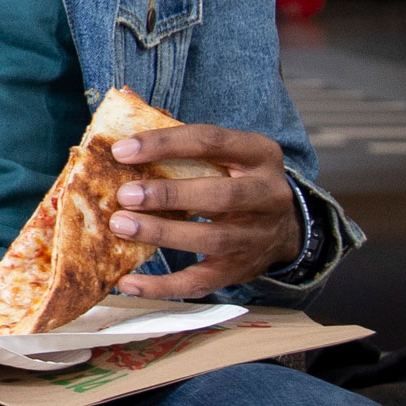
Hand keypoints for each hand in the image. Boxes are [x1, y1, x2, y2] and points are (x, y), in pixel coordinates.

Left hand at [105, 125, 305, 298]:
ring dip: (163, 234)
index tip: (121, 150)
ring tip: (121, 226)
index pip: (211, 141)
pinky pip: (200, 283)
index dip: (165, 144)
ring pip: (212, 239)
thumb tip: (124, 119)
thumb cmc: (237, 178)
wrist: (285, 228)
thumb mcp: (228, 153)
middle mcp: (268, 195)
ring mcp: (257, 237)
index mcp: (260, 154)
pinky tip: (128, 282)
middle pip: (221, 196)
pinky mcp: (240, 271)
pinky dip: (162, 287)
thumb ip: (184, 139)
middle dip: (169, 195)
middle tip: (125, 195)